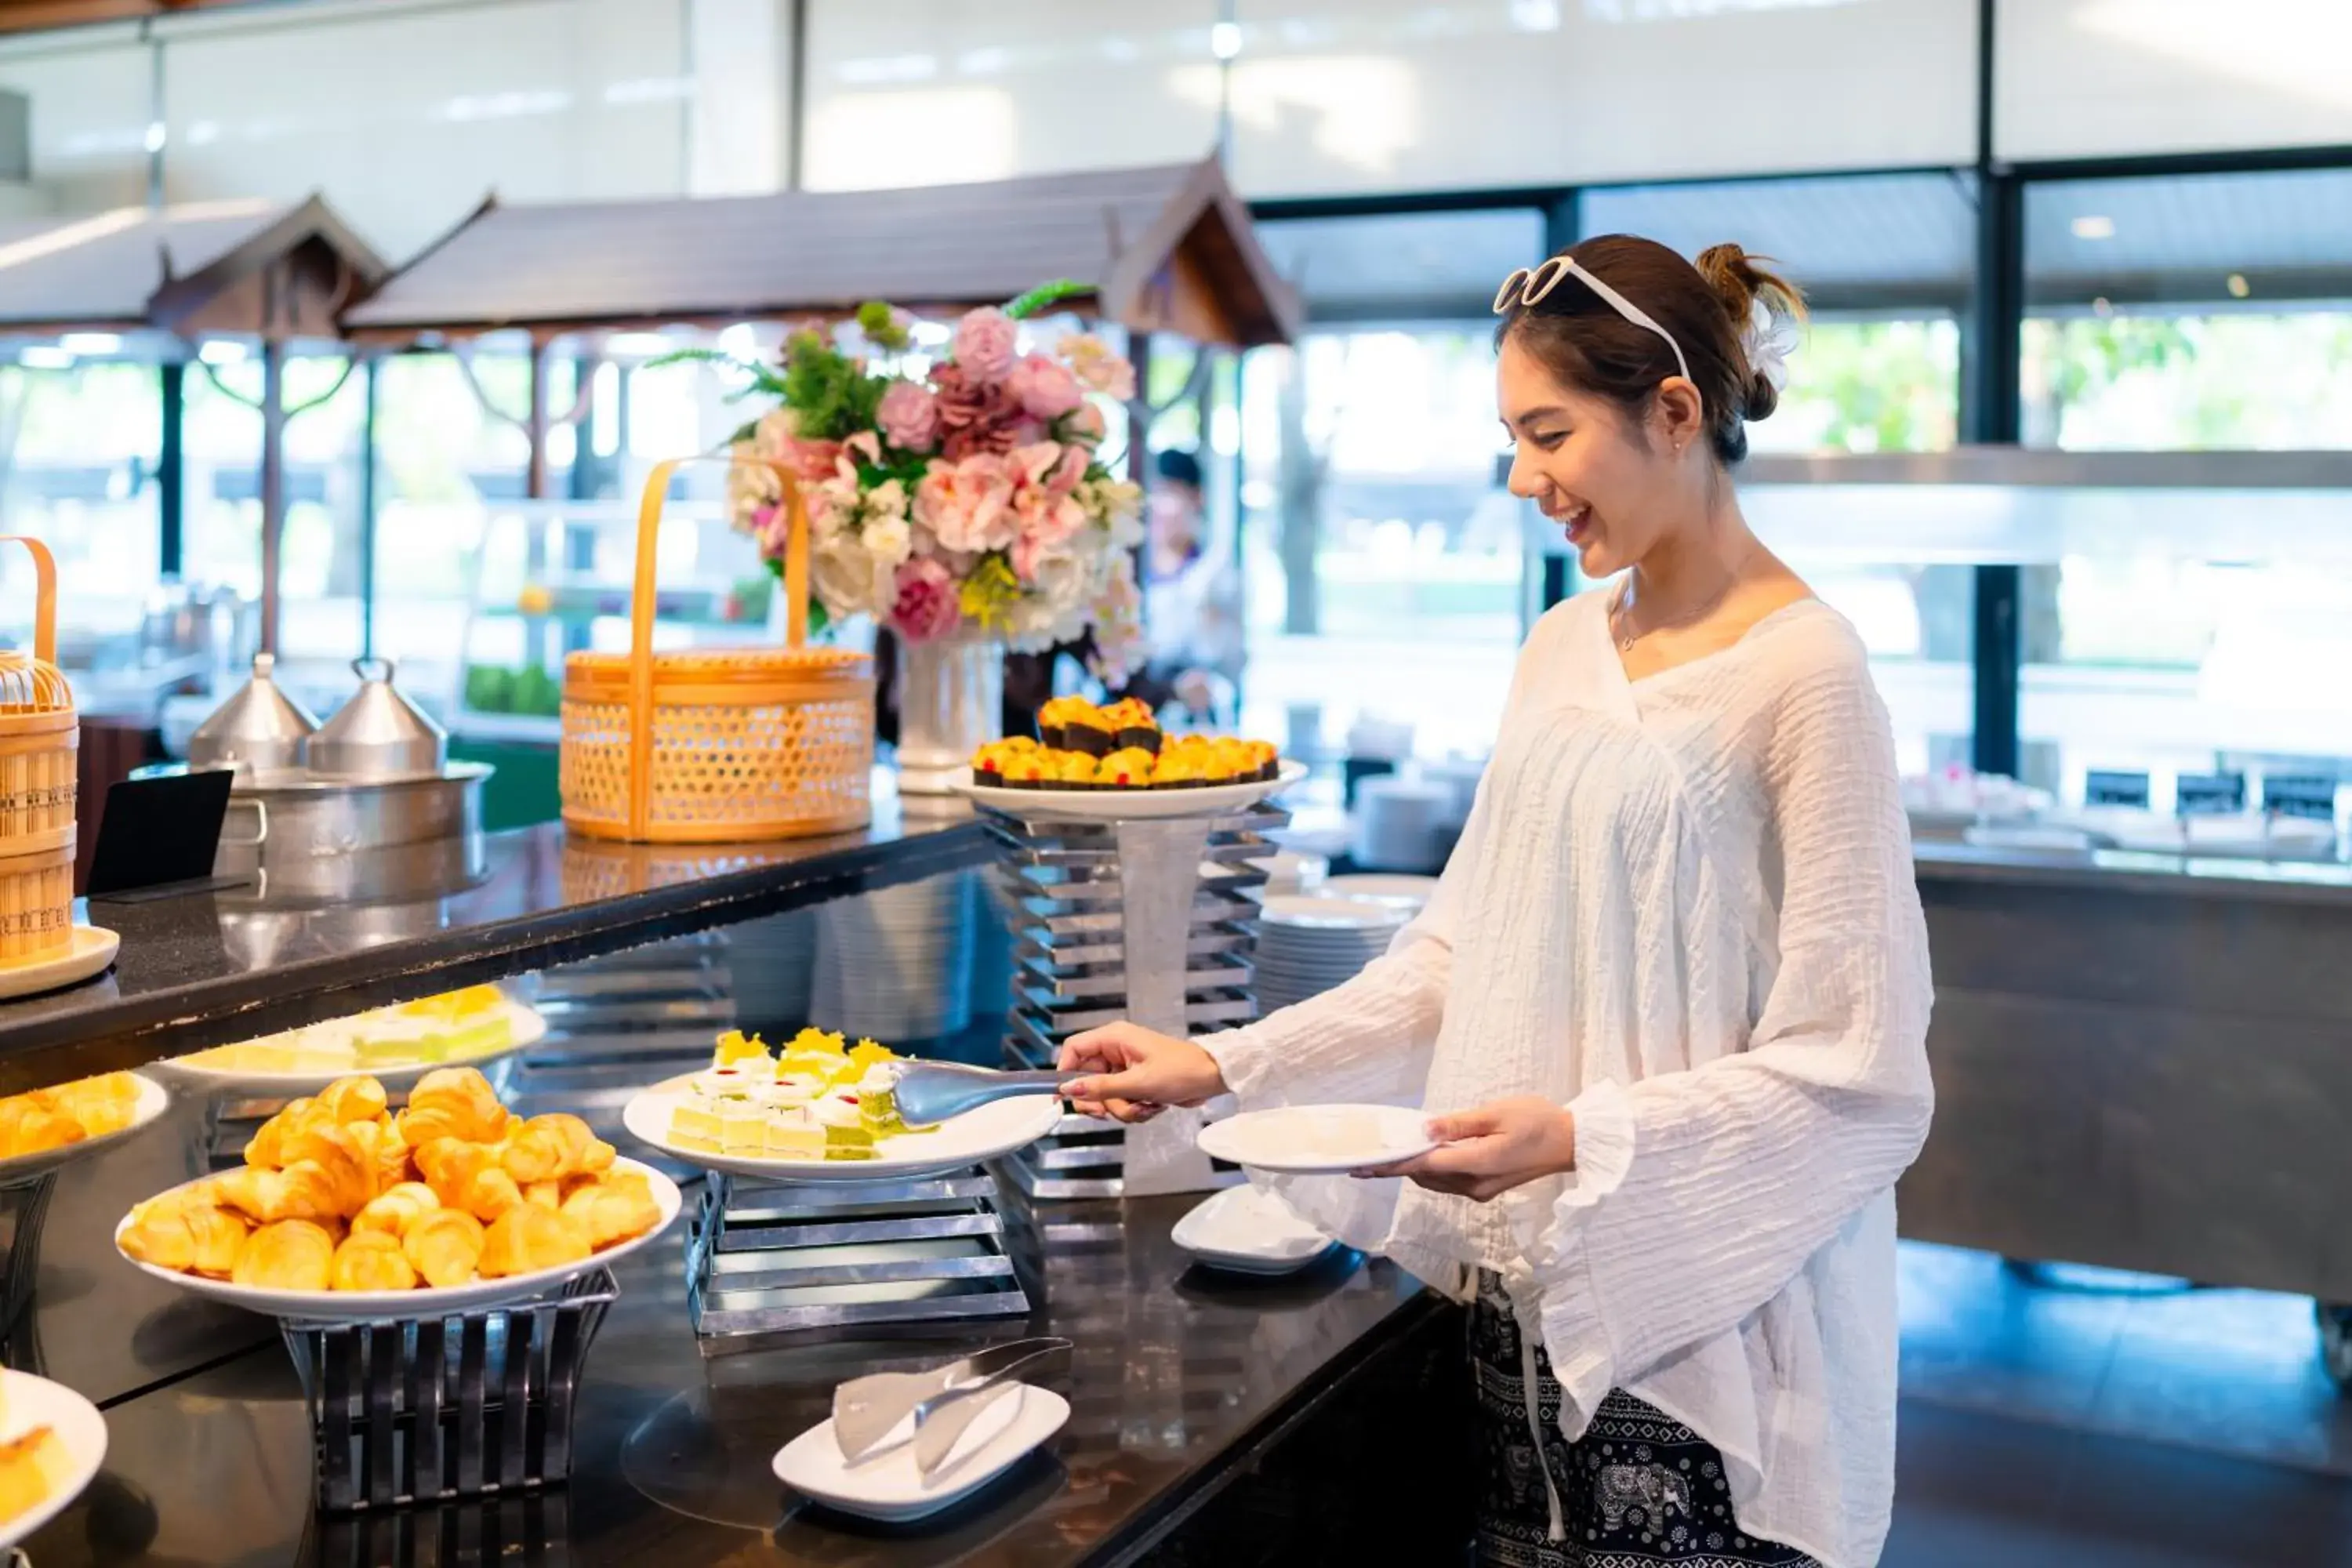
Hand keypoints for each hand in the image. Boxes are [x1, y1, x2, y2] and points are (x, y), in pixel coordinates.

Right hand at [1056, 1022, 1227, 1124]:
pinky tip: (1152, 1107)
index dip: (1065, 1072)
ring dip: (1122, 1108)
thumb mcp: (1138, 1082)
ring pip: (1104, 1096)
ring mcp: (1124, 1069)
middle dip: (1101, 1101)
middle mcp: (1115, 1051)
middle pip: (1086, 1079)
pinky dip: (1133, 1110)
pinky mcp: (1134, 1084)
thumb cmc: (1181, 1072)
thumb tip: (1068, 1089)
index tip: (1064, 1097)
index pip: (1073, 1049)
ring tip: (1145, 1106)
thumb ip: (1101, 1088)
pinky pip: (1120, 1102)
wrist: (1212, 1079)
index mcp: (1114, 1038)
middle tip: (1111, 1112)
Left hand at [1361, 1096, 1576, 1201]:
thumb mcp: (1496, 1113)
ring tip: (1390, 1153)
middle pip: (1425, 1177)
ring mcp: (1480, 1190)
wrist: (1571, 1143)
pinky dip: (1433, 1169)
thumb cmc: (1538, 1121)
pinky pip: (1449, 1182)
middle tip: (1370, 1153)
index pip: (1423, 1165)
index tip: (1364, 1164)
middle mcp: (1475, 1185)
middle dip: (1397, 1166)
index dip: (1392, 1164)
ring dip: (1414, 1169)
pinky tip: (1425, 1154)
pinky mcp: (1486, 1189)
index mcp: (1477, 1164)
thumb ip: (1458, 1123)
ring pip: (1435, 1182)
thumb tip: (1424, 1129)